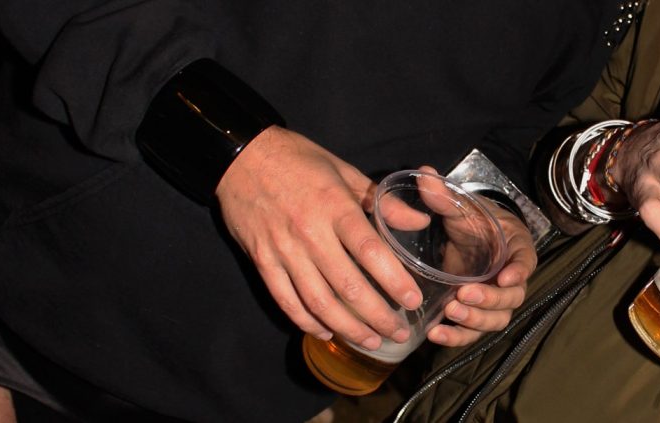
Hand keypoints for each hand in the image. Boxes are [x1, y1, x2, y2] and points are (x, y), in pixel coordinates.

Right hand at [217, 126, 419, 350]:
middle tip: (398, 333)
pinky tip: (326, 332)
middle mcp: (309, 233)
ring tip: (371, 341)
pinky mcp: (262, 261)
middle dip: (376, 316)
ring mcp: (283, 251)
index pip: (370, 252)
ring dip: (347, 327)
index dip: (393, 280)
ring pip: (318, 301)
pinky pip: (285, 300)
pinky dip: (306, 321)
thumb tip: (418, 222)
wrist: (240, 157)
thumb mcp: (345, 171)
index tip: (411, 301)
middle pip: (347, 286)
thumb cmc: (299, 161)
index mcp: (334, 207)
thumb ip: (382, 201)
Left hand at [370, 166, 535, 346]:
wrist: (470, 236)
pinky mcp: (475, 313)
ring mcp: (494, 299)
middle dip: (488, 300)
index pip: (525, 263)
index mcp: (516, 249)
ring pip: (495, 320)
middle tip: (462, 294)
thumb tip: (423, 173)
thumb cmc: (474, 220)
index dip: (518, 272)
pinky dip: (457, 337)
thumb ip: (444, 194)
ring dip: (474, 321)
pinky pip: (472, 332)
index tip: (505, 277)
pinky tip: (435, 335)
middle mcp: (511, 278)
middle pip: (511, 299)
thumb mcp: (461, 206)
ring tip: (450, 312)